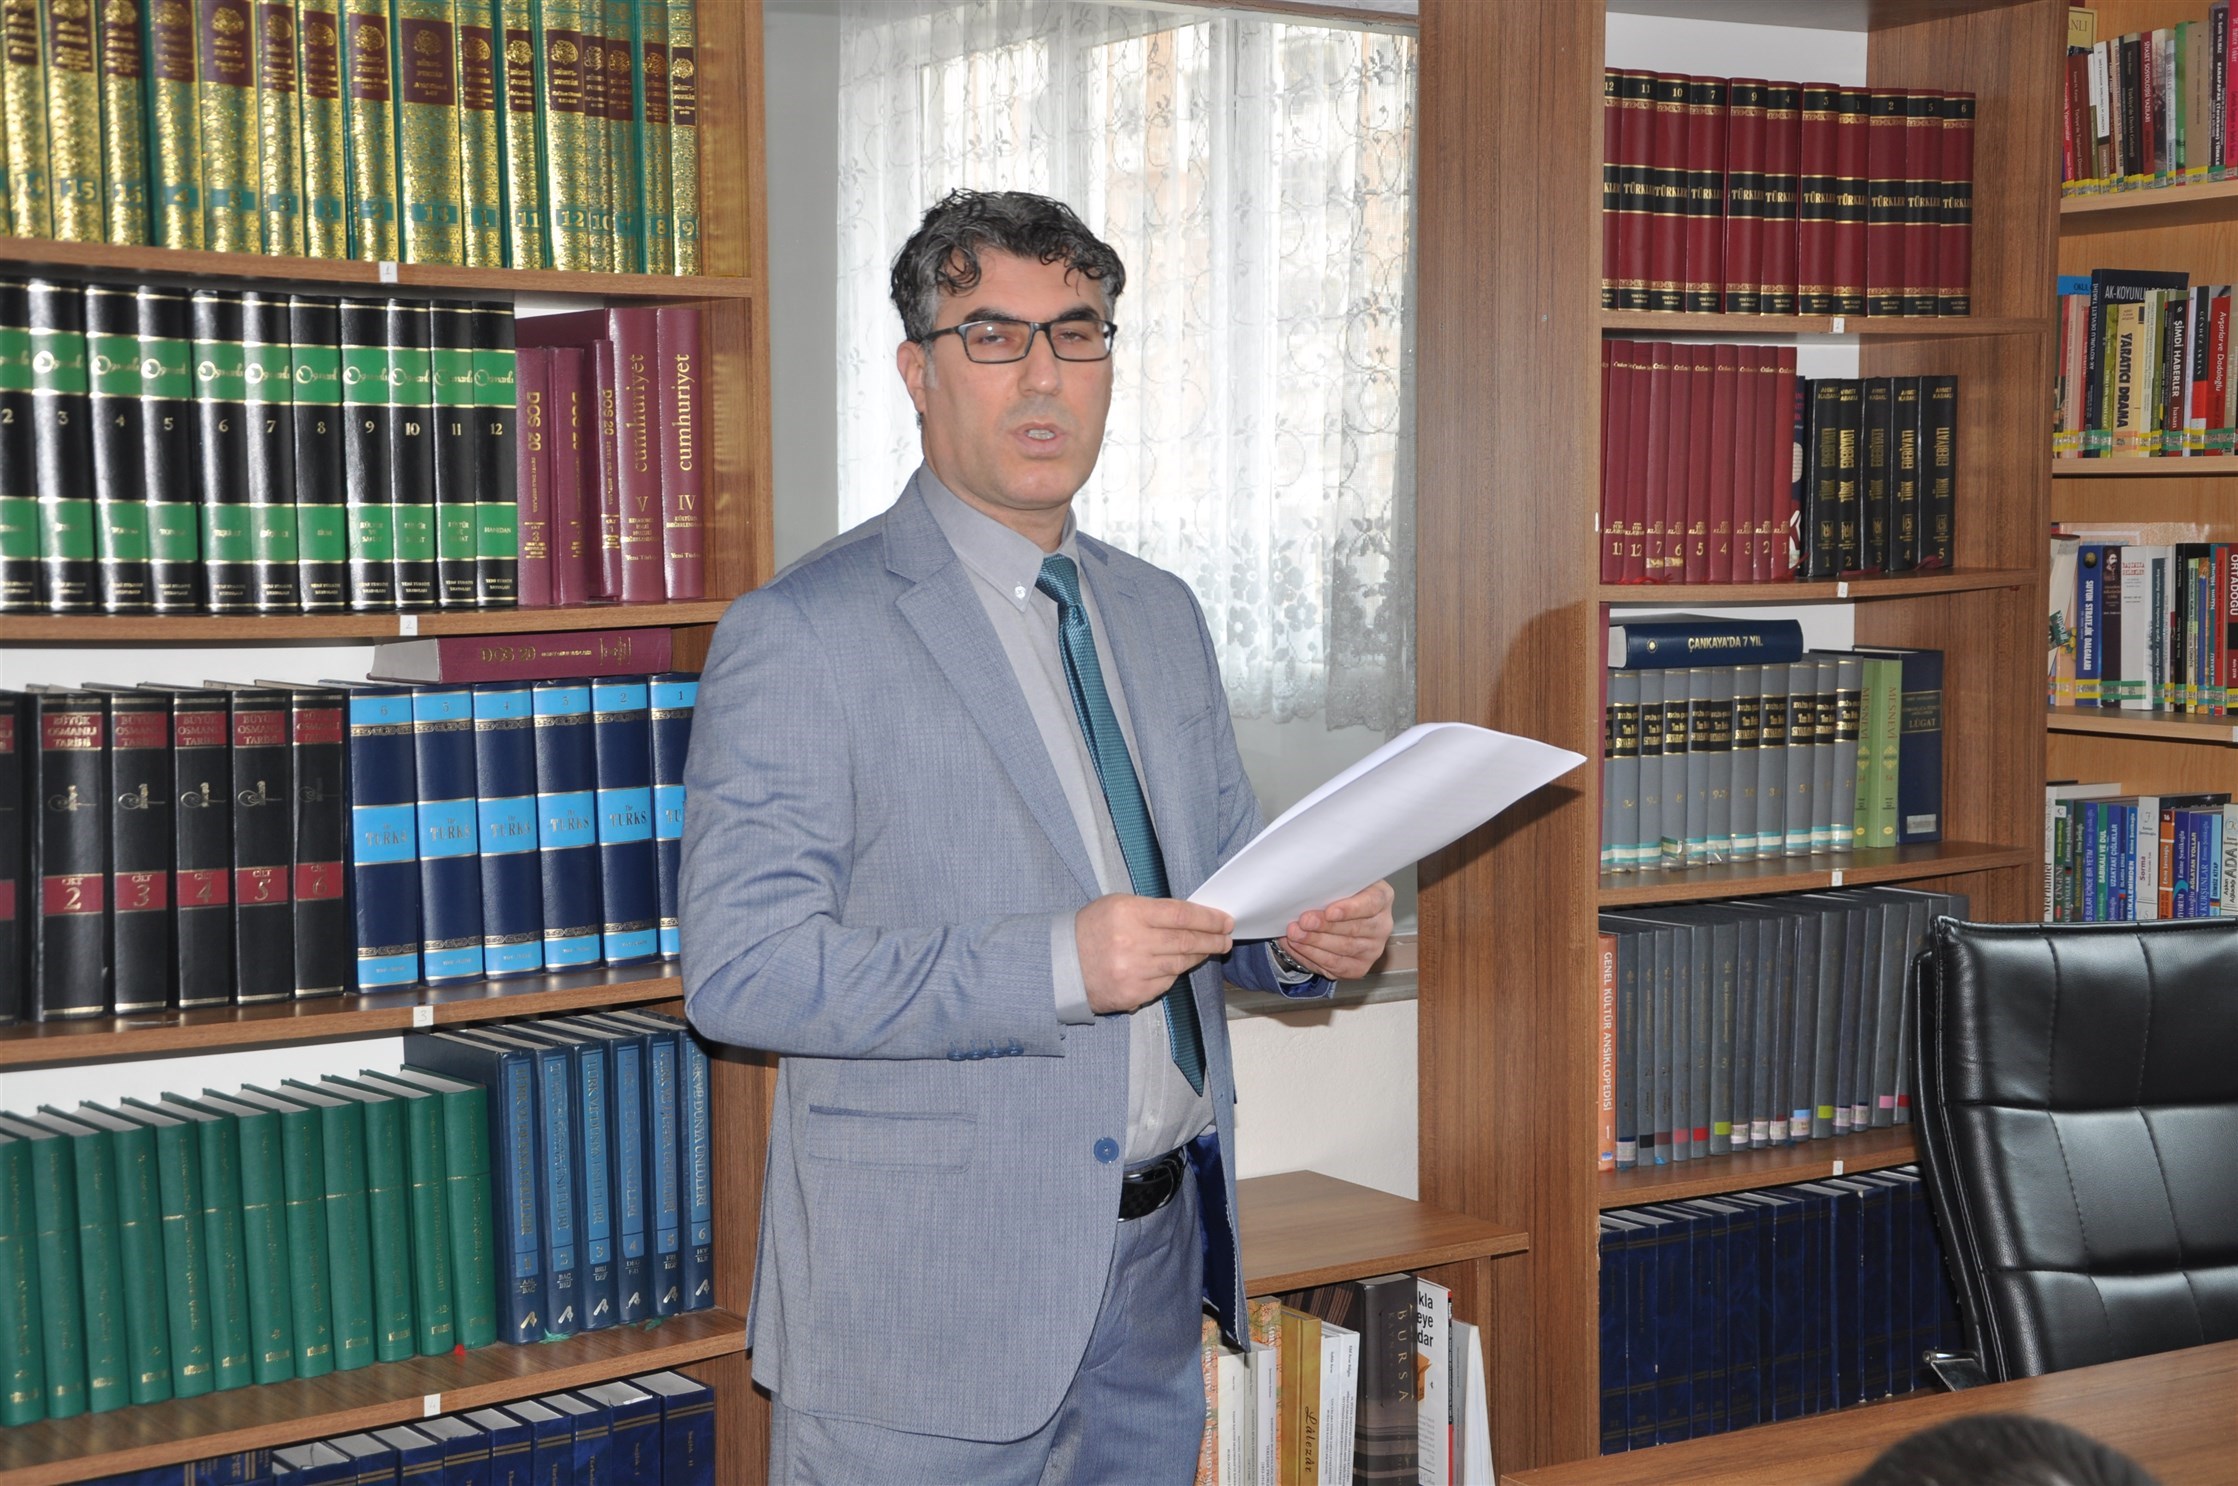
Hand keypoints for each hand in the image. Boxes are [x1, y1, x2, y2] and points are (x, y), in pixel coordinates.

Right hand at [1076, 895, 1234, 1014]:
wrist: (1060, 965)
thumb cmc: (1091, 930)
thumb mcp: (1117, 906)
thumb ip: (1152, 910)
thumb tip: (1191, 917)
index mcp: (1128, 913)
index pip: (1181, 914)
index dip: (1207, 918)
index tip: (1224, 920)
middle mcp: (1132, 942)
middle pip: (1186, 940)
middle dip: (1212, 939)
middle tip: (1226, 938)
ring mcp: (1134, 971)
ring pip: (1180, 963)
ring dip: (1199, 956)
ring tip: (1210, 949)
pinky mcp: (1133, 993)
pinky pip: (1166, 982)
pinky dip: (1176, 972)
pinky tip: (1181, 965)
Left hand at [1279, 879, 1395, 981]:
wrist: (1337, 918)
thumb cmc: (1337, 896)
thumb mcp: (1338, 883)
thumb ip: (1330, 884)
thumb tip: (1307, 890)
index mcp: (1381, 897)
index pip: (1372, 903)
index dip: (1351, 909)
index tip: (1330, 911)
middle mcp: (1382, 925)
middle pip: (1354, 928)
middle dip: (1325, 926)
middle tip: (1304, 921)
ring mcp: (1373, 949)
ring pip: (1343, 948)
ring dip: (1315, 941)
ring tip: (1295, 934)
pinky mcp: (1359, 967)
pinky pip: (1335, 964)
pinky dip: (1313, 955)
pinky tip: (1299, 946)